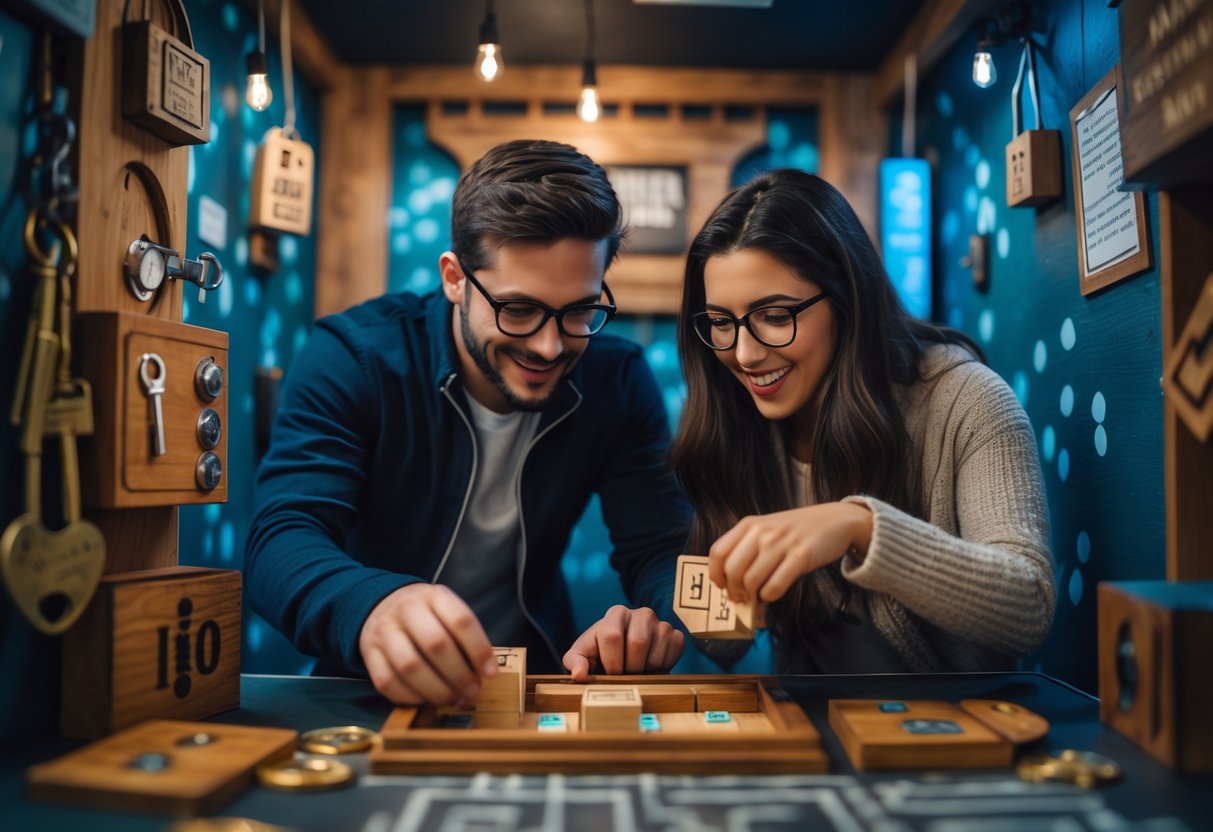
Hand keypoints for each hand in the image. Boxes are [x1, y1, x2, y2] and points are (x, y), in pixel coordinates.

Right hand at [358, 583, 496, 705]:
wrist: (381, 605)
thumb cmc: (425, 615)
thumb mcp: (446, 610)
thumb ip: (464, 635)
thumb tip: (485, 672)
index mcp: (433, 596)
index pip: (461, 621)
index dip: (479, 650)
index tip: (491, 673)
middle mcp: (406, 609)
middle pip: (436, 644)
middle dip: (459, 675)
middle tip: (472, 692)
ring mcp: (384, 631)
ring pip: (410, 666)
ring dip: (436, 690)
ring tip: (453, 699)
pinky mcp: (368, 653)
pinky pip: (387, 682)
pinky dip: (410, 697)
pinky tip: (426, 699)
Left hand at [563, 605, 684, 679]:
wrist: (626, 651)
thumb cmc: (601, 652)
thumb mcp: (584, 654)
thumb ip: (575, 661)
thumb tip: (579, 674)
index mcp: (616, 613)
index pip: (613, 636)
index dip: (611, 662)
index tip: (610, 672)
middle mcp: (641, 613)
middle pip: (638, 643)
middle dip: (629, 667)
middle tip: (625, 672)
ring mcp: (660, 623)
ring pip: (655, 654)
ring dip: (644, 670)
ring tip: (637, 669)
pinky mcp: (675, 635)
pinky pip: (672, 655)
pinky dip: (662, 668)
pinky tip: (651, 666)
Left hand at [709, 502, 872, 604]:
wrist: (835, 520)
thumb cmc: (796, 530)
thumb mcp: (767, 529)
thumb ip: (747, 548)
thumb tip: (729, 583)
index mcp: (749, 524)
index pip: (718, 552)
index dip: (716, 574)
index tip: (722, 586)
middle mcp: (762, 532)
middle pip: (732, 570)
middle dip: (734, 591)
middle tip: (741, 598)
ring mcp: (782, 543)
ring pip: (751, 581)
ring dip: (752, 597)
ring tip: (757, 599)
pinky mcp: (801, 556)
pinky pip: (775, 586)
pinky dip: (770, 597)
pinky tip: (772, 594)